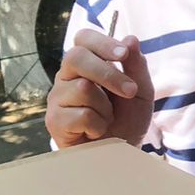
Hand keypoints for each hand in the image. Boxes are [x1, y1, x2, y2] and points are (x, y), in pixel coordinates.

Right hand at [45, 28, 154, 147]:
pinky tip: (95, 131)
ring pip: (82, 87)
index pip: (83, 38)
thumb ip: (136, 66)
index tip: (123, 55)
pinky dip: (97, 125)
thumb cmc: (127, 121)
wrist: (120, 155)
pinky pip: (80, 114)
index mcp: (87, 64)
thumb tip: (130, 39)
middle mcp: (67, 77)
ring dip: (105, 107)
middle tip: (130, 91)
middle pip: (76, 57)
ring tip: (106, 118)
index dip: (102, 42)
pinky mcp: (54, 120)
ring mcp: (57, 98)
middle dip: (108, 74)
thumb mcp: (140, 92)